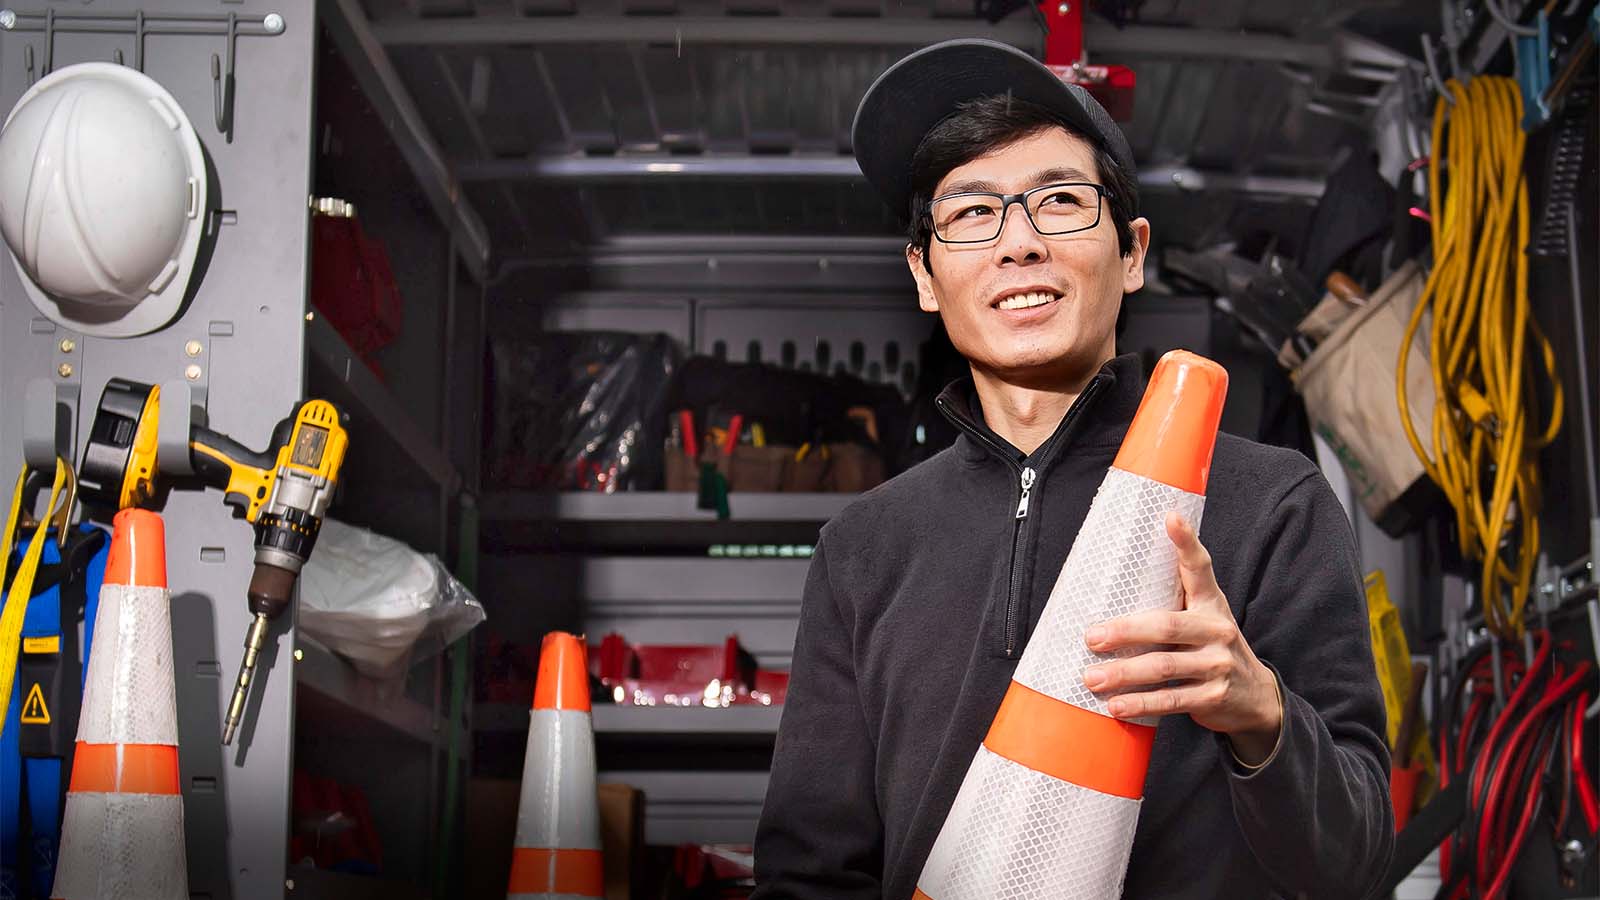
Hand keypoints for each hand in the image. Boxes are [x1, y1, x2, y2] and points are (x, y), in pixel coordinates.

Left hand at [1080, 511, 1282, 764]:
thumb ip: (1174, 602)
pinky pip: (1171, 699)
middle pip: (1166, 626)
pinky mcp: (1214, 697)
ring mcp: (1218, 665)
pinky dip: (1141, 704)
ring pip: (1164, 667)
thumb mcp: (1203, 619)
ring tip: (1092, 678)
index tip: (1170, 518)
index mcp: (1211, 603)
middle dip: (1125, 632)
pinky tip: (1116, 706)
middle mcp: (1217, 630)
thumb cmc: (1212, 650)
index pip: (1199, 568)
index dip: (1186, 543)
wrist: (1256, 699)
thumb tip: (1111, 585)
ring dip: (1124, 674)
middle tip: (1091, 637)